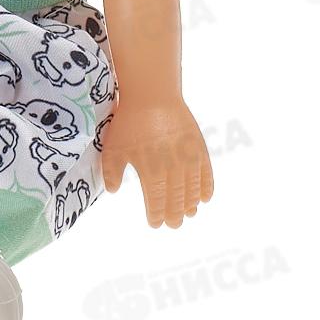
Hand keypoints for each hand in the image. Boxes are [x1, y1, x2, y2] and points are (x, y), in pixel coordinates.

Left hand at [100, 99, 213, 228]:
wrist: (152, 95)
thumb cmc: (129, 122)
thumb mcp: (113, 148)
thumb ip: (112, 172)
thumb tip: (113, 191)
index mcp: (152, 173)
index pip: (156, 202)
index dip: (156, 215)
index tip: (155, 224)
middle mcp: (173, 170)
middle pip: (177, 199)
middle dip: (175, 214)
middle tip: (174, 224)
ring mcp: (189, 158)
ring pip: (193, 189)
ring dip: (191, 204)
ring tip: (190, 214)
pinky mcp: (198, 147)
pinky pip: (206, 173)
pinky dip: (207, 187)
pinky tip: (205, 197)